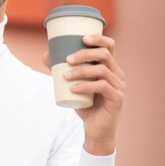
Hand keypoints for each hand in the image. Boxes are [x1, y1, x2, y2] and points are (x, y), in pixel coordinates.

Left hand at [42, 35, 125, 155]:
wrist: (95, 128)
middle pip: (105, 55)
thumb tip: (45, 55)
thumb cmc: (84, 102)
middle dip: (85, 54)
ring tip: (65, 76)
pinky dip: (86, 86)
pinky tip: (73, 88)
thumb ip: (61, 70)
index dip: (99, 38)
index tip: (82, 38)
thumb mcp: (72, 83)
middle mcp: (117, 74)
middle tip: (67, 59)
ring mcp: (119, 86)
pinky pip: (102, 87)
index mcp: (109, 66)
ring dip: (81, 71)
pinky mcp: (117, 98)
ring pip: (102, 70)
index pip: (109, 46)